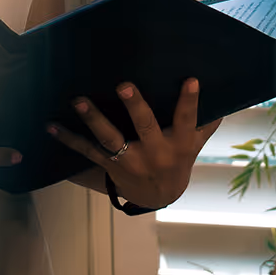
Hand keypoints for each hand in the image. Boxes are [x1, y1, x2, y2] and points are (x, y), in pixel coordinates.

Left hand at [48, 78, 220, 209]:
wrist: (161, 195)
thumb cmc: (179, 157)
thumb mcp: (196, 142)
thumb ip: (207, 120)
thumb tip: (225, 93)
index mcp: (178, 143)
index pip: (186, 119)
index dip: (189, 100)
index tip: (191, 79)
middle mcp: (154, 153)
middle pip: (145, 127)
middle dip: (135, 106)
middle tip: (124, 85)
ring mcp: (129, 160)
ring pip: (110, 138)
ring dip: (93, 119)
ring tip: (78, 100)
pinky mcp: (109, 165)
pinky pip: (87, 150)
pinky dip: (67, 137)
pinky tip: (50, 125)